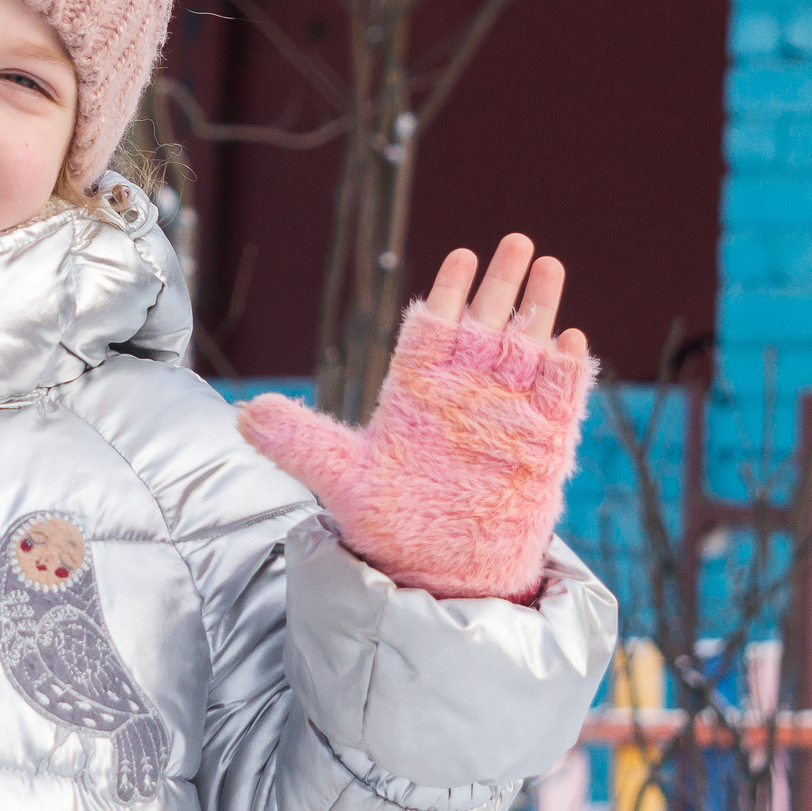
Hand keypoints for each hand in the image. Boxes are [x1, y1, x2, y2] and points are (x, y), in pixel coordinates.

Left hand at [237, 233, 597, 600]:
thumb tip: (243, 414)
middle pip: (486, 324)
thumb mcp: (339, 478)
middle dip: (500, 283)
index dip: (449, 292)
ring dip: (538, 308)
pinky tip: (568, 338)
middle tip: (515, 240)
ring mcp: (506, 414)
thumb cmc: (391, 521)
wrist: (439, 569)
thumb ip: (297, 441)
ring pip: (527, 348)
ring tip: (549, 264)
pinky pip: (557, 398)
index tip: (460, 257)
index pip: (434, 328)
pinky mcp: (541, 445)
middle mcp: (466, 391)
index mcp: (419, 390)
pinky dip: (564, 370)